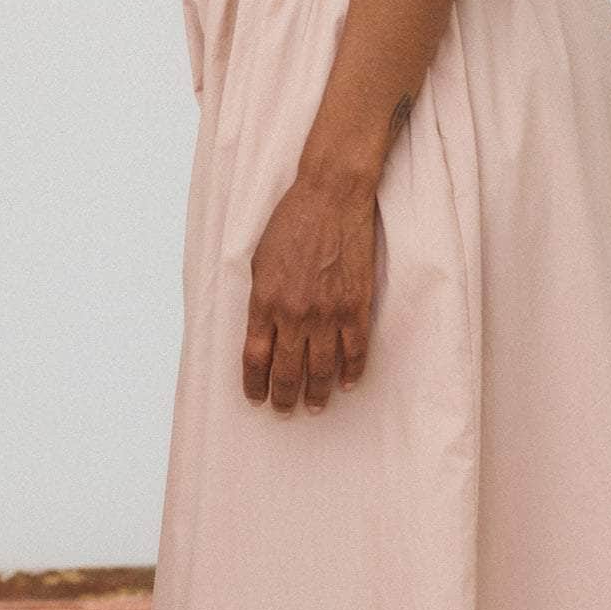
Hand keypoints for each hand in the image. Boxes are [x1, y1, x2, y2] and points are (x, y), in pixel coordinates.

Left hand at [244, 166, 376, 412]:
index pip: (255, 359)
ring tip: (313, 407)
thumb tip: (262, 331)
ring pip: (321, 369)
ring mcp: (327, 313)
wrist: (330, 198)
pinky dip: (352, 372)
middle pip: (287, 371)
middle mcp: (293, 314)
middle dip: (284, 397)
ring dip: (316, 393)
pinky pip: (355, 351)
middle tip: (284, 411)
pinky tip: (347, 384)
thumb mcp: (259, 261)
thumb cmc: (291, 222)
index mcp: (264, 302)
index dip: (255, 384)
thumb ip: (260, 300)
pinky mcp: (356, 307)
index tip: (256, 399)